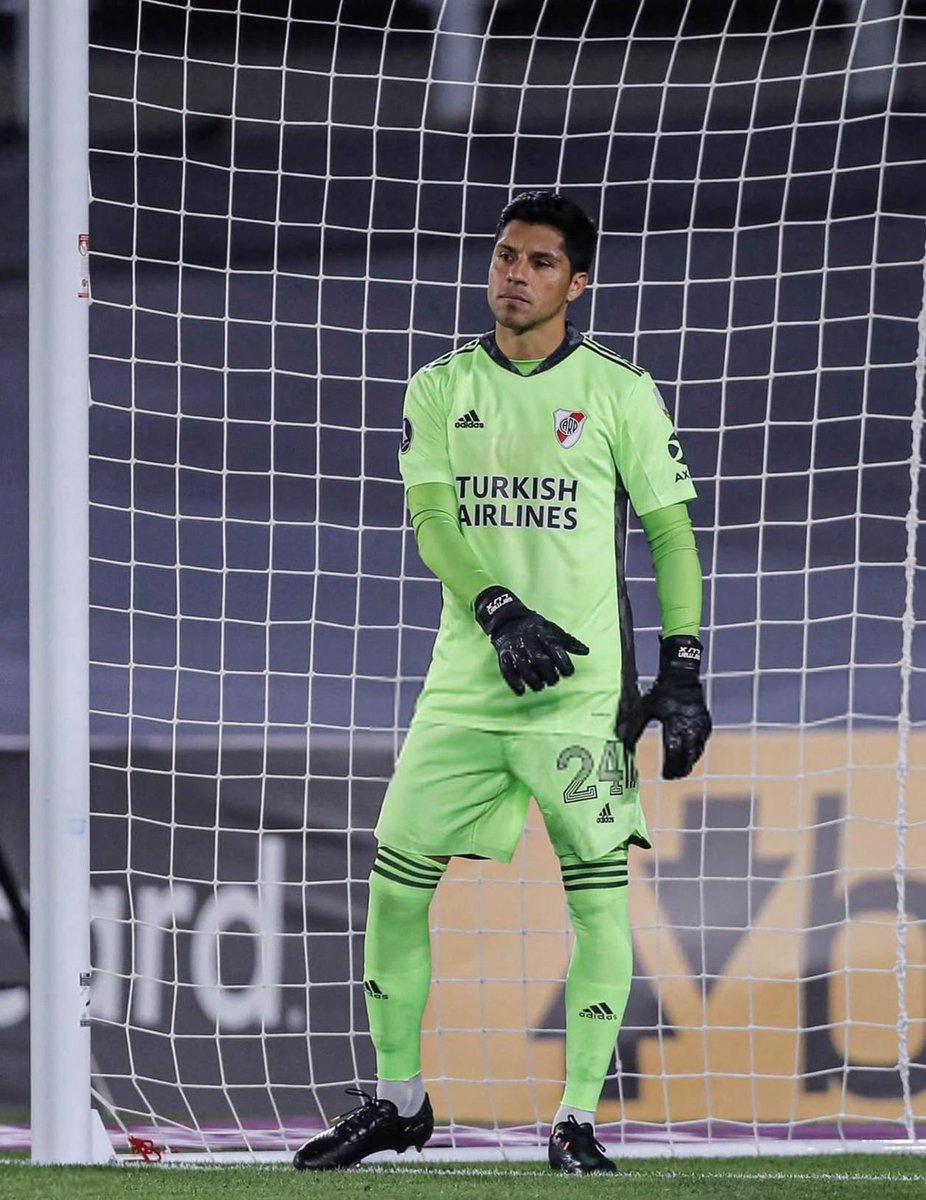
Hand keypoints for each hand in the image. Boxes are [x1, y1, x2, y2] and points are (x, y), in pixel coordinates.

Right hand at [474, 586, 588, 695]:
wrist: (509, 620)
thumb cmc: (537, 629)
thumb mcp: (554, 631)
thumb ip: (569, 642)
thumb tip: (586, 651)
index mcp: (544, 634)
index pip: (556, 650)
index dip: (564, 664)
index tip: (568, 673)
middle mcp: (529, 641)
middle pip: (541, 661)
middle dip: (549, 675)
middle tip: (553, 681)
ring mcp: (515, 648)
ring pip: (524, 667)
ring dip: (534, 681)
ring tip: (540, 687)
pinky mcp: (503, 655)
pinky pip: (507, 670)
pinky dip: (514, 683)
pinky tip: (521, 691)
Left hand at [619, 636, 711, 779]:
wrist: (682, 678)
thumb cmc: (660, 693)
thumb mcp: (643, 708)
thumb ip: (634, 727)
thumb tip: (624, 745)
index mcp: (674, 724)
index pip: (674, 752)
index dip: (670, 766)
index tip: (665, 775)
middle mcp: (690, 727)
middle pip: (688, 757)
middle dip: (680, 769)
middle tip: (672, 776)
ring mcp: (700, 726)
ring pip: (697, 752)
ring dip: (689, 762)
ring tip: (679, 770)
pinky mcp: (706, 724)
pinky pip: (702, 743)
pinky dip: (695, 752)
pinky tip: (687, 755)